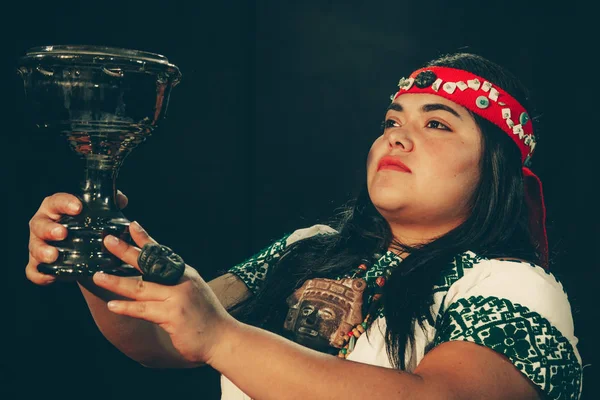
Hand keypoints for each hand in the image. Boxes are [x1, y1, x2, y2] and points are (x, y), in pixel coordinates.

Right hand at [26, 190, 128, 284]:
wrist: (80, 251)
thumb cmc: (84, 225)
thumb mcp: (96, 214)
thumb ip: (109, 205)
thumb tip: (120, 200)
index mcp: (55, 208)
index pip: (57, 201)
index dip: (65, 203)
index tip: (78, 207)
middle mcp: (43, 225)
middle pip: (40, 224)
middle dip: (49, 229)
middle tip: (62, 233)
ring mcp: (38, 245)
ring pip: (34, 247)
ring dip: (42, 251)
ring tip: (53, 256)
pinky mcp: (37, 264)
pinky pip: (34, 271)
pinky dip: (40, 275)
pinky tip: (51, 276)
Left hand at [93, 224, 235, 365]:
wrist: (222, 337)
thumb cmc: (206, 317)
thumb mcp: (194, 291)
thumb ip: (175, 282)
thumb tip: (151, 276)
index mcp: (185, 273)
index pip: (162, 252)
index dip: (145, 238)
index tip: (130, 225)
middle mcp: (181, 281)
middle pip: (148, 264)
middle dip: (125, 251)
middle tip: (107, 240)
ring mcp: (177, 298)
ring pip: (140, 288)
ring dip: (116, 282)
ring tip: (98, 276)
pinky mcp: (172, 316)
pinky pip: (143, 310)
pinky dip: (127, 307)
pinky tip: (112, 305)